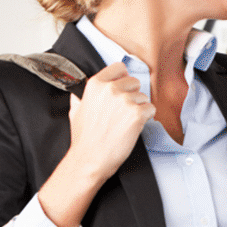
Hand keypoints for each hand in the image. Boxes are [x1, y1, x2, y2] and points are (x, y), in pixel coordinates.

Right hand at [68, 62, 154, 181]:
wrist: (90, 159)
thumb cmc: (84, 139)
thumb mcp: (76, 111)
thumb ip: (81, 97)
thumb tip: (80, 93)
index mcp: (95, 84)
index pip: (119, 68)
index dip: (123, 78)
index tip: (123, 88)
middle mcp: (110, 89)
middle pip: (134, 82)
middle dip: (132, 95)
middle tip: (123, 112)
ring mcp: (125, 101)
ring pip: (143, 96)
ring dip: (139, 108)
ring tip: (125, 123)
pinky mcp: (137, 114)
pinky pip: (151, 109)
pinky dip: (146, 118)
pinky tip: (134, 127)